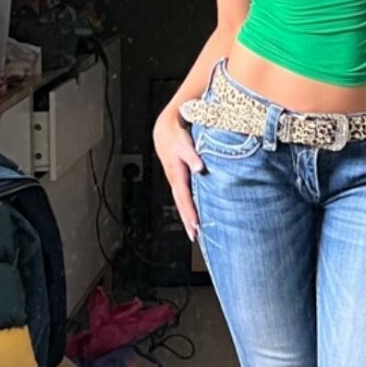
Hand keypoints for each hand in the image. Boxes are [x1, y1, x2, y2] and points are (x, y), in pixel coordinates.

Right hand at [152, 105, 202, 240]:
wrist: (164, 130)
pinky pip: (182, 197)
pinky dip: (186, 207)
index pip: (184, 197)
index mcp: (176, 174)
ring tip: (193, 231)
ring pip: (180, 202)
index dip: (190, 211)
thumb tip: (200, 168)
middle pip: (181, 204)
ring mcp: (174, 180)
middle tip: (194, 236)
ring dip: (186, 217)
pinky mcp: (177, 179)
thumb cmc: (176, 136)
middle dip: (187, 221)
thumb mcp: (184, 144)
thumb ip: (192, 156)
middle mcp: (174, 180)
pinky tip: (192, 214)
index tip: (196, 224)